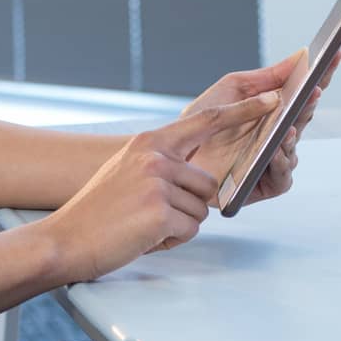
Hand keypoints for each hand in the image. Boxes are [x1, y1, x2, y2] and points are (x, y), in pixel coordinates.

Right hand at [45, 92, 279, 282]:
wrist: (67, 238)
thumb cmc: (99, 210)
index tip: (273, 101)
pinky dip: (170, 240)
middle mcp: (156, 156)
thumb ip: (162, 164)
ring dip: (179, 225)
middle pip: (208, 184)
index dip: (243, 111)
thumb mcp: (129, 170)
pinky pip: (189, 230)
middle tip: (152, 214)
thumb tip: (198, 176)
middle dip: (190, 206)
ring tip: (144, 224)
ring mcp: (158, 182)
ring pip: (201, 211)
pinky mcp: (160, 211)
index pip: (206, 120)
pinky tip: (143, 236)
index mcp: (150, 142)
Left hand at [182, 50, 340, 206]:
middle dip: (311, 101)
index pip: (303, 92)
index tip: (334, 54)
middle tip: (315, 87)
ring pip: (295, 148)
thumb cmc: (202, 118)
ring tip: (290, 122)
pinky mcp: (265, 184)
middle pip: (304, 117)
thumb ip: (268, 76)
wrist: (175, 151)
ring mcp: (273, 159)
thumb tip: (300, 56)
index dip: (322, 75)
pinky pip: (282, 176)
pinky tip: (276, 149)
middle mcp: (277, 135)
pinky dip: (282, 162)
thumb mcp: (234, 88)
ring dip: (294, 134)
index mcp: (273, 110)